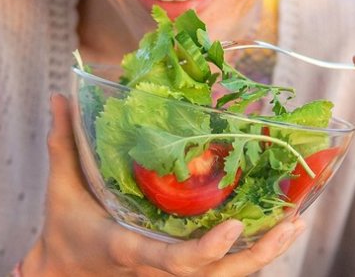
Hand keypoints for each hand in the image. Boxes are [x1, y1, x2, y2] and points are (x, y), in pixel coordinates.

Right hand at [22, 94, 305, 276]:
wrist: (63, 272)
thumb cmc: (65, 232)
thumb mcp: (62, 190)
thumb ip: (63, 144)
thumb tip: (60, 97)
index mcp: (129, 250)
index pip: (172, 261)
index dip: (204, 250)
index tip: (232, 227)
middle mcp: (157, 270)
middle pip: (216, 274)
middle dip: (256, 254)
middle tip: (291, 222)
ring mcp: (170, 275)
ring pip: (227, 276)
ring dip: (264, 254)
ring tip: (294, 223)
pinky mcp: (179, 272)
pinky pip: (221, 270)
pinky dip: (250, 253)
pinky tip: (274, 228)